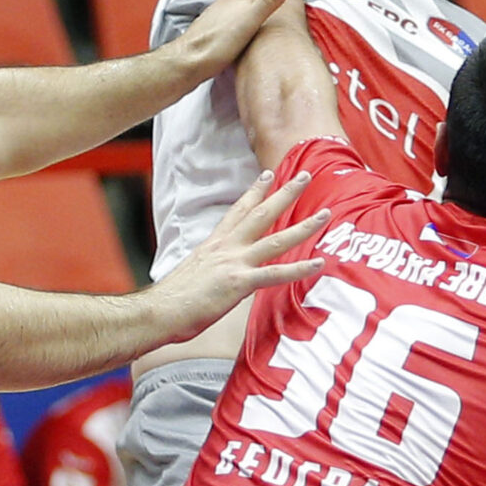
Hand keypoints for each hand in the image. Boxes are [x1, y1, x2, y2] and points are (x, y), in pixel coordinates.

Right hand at [152, 170, 327, 342]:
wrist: (159, 311)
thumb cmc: (173, 300)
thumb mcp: (196, 274)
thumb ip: (214, 269)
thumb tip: (225, 275)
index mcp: (214, 244)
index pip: (238, 210)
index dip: (255, 191)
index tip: (269, 174)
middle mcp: (226, 247)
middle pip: (261, 213)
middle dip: (285, 193)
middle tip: (305, 175)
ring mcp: (234, 262)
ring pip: (276, 239)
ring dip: (304, 226)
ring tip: (326, 214)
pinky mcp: (238, 282)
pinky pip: (275, 274)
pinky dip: (299, 268)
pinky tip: (318, 263)